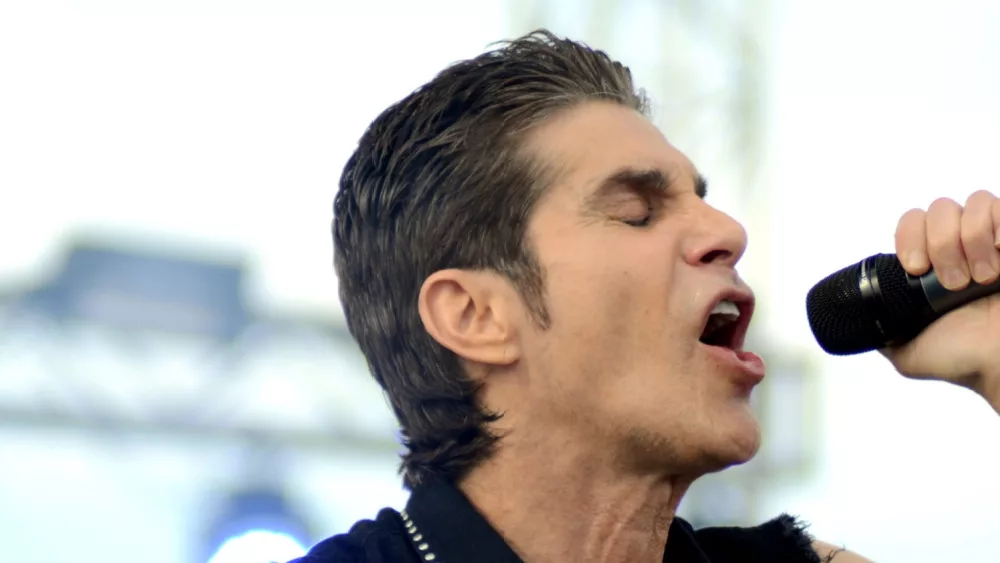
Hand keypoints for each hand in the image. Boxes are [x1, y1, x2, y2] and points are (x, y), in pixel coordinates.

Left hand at [880, 191, 999, 412]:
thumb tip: (857, 318)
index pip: (911, 223)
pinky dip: (998, 228)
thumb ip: (882, 330)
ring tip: (982, 278)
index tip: (916, 269)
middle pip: (939, 209)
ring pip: (973, 203)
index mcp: (934, 264)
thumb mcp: (907, 351)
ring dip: (972, 240)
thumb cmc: (967, 359)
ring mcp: (995, 240)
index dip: (909, 238)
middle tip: (952, 283)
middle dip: (940, 244)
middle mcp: (965, 246)